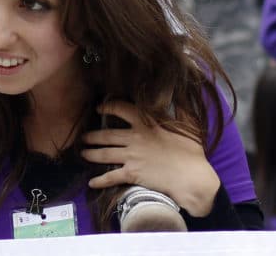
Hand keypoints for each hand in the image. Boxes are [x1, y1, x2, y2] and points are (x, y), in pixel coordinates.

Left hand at [81, 100, 219, 216]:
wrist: (192, 179)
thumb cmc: (192, 153)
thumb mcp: (189, 126)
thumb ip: (182, 109)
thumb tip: (180, 92)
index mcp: (147, 124)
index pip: (122, 109)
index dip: (108, 107)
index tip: (99, 108)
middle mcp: (135, 138)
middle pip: (107, 134)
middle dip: (93, 136)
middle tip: (84, 137)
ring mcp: (132, 156)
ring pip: (104, 153)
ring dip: (91, 153)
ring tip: (83, 153)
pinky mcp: (132, 174)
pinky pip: (111, 176)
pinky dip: (100, 179)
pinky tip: (91, 182)